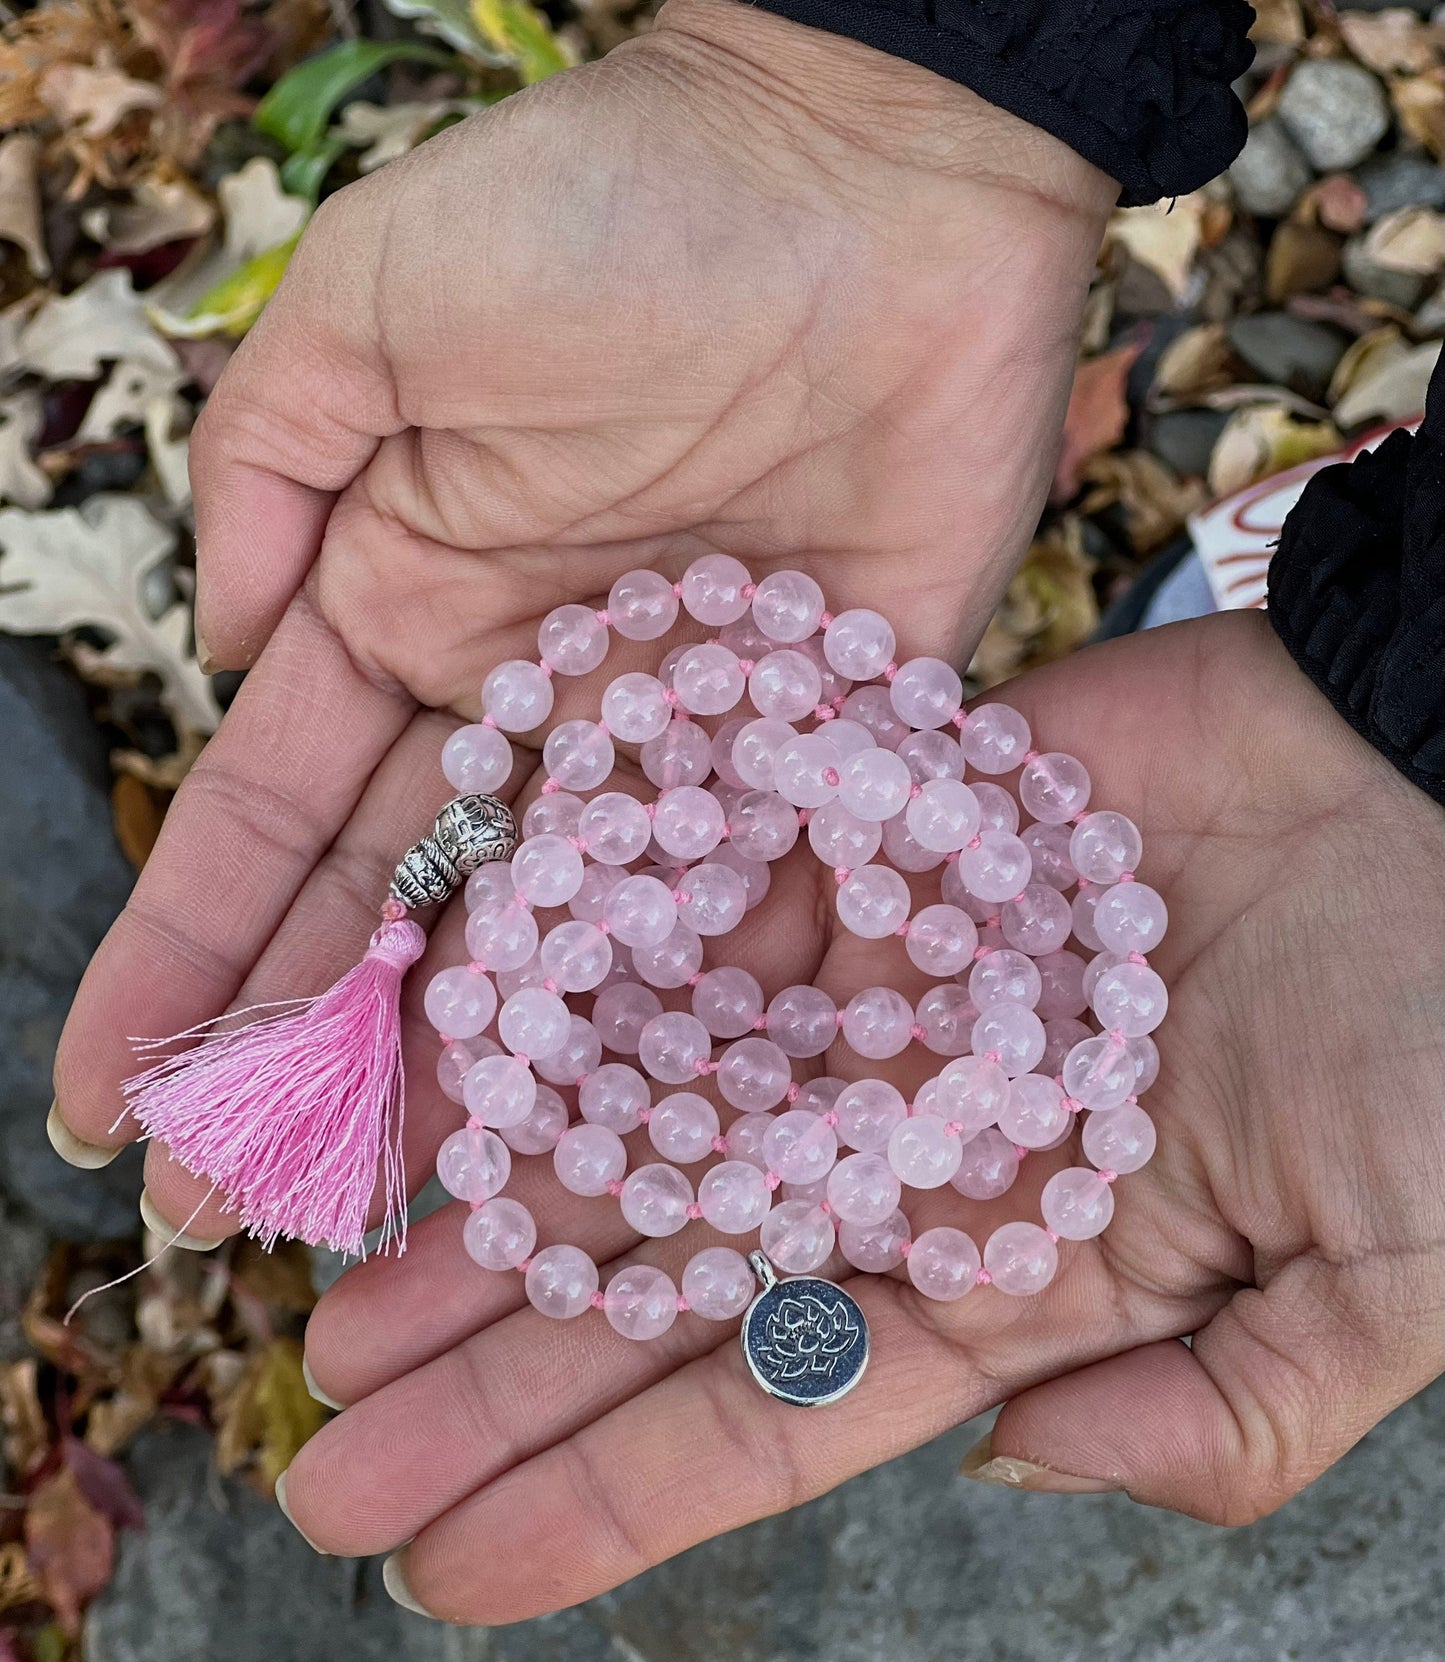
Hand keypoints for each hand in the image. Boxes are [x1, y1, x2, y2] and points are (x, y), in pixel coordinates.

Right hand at [51, 0, 1114, 1226]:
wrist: (876, 178)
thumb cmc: (616, 208)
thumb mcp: (377, 303)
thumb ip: (270, 469)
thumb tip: (220, 641)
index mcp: (422, 611)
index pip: (283, 821)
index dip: (193, 960)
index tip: (111, 1097)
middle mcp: (542, 702)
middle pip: (412, 917)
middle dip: (311, 1060)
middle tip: (226, 1214)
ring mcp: (685, 741)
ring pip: (571, 947)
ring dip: (483, 1079)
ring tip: (395, 1221)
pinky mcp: (831, 748)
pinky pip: (757, 904)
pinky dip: (701, 1015)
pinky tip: (636, 1135)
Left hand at [281, 613, 1441, 1621]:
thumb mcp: (1392, 1280)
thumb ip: (1221, 1411)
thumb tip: (1018, 1472)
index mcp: (1012, 1262)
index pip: (773, 1403)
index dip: (609, 1496)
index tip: (449, 1568)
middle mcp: (904, 1138)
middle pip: (662, 1277)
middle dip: (497, 1376)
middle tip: (325, 1451)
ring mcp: (867, 994)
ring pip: (637, 1115)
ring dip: (491, 1204)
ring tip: (337, 1289)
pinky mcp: (856, 847)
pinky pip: (679, 920)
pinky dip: (565, 982)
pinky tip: (443, 1060)